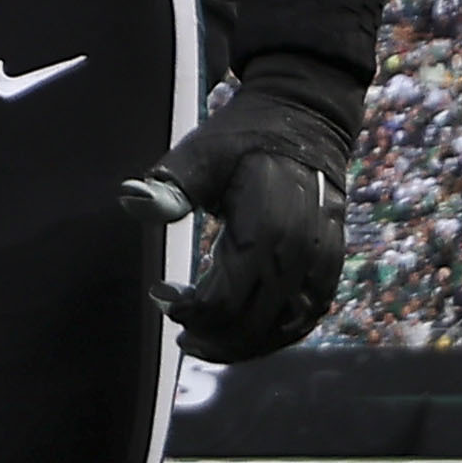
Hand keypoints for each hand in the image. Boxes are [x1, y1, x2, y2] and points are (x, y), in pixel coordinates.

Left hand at [144, 58, 355, 362]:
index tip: (161, 293)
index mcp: (263, 230)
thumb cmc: (245, 136)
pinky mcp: (331, 263)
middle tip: (181, 333)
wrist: (306, 117)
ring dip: (243, 345)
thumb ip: (170, 187)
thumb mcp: (200, 154)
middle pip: (250, 327)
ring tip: (209, 341)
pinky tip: (250, 332)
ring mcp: (319, 261)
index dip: (186, 312)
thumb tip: (130, 199)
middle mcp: (296, 254)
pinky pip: (308, 316)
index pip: (222, 304)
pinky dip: (277, 334)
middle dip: (210, 338)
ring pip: (282, 330)